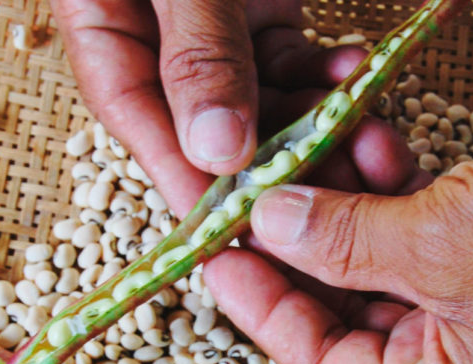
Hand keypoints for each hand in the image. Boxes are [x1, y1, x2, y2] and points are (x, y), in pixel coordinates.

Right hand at [50, 0, 370, 214]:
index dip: (193, 191)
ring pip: (264, 109)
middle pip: (214, 134)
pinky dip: (328, 76)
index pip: (148, 135)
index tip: (240, 233)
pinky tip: (360, 70)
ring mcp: (211, 38)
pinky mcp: (255, 16)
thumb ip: (196, 50)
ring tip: (364, 124)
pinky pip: (292, 67)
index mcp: (108, 41)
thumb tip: (216, 149)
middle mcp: (159, 51)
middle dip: (275, 164)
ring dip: (316, 123)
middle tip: (330, 187)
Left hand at [204, 93, 472, 363]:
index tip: (216, 258)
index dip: (263, 310)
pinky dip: (388, 191)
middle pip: (342, 311)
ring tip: (309, 154)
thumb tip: (268, 223)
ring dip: (340, 209)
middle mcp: (461, 361)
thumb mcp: (448, 240)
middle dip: (295, 250)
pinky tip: (368, 144)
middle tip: (247, 200)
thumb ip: (346, 239)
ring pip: (374, 263)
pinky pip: (414, 230)